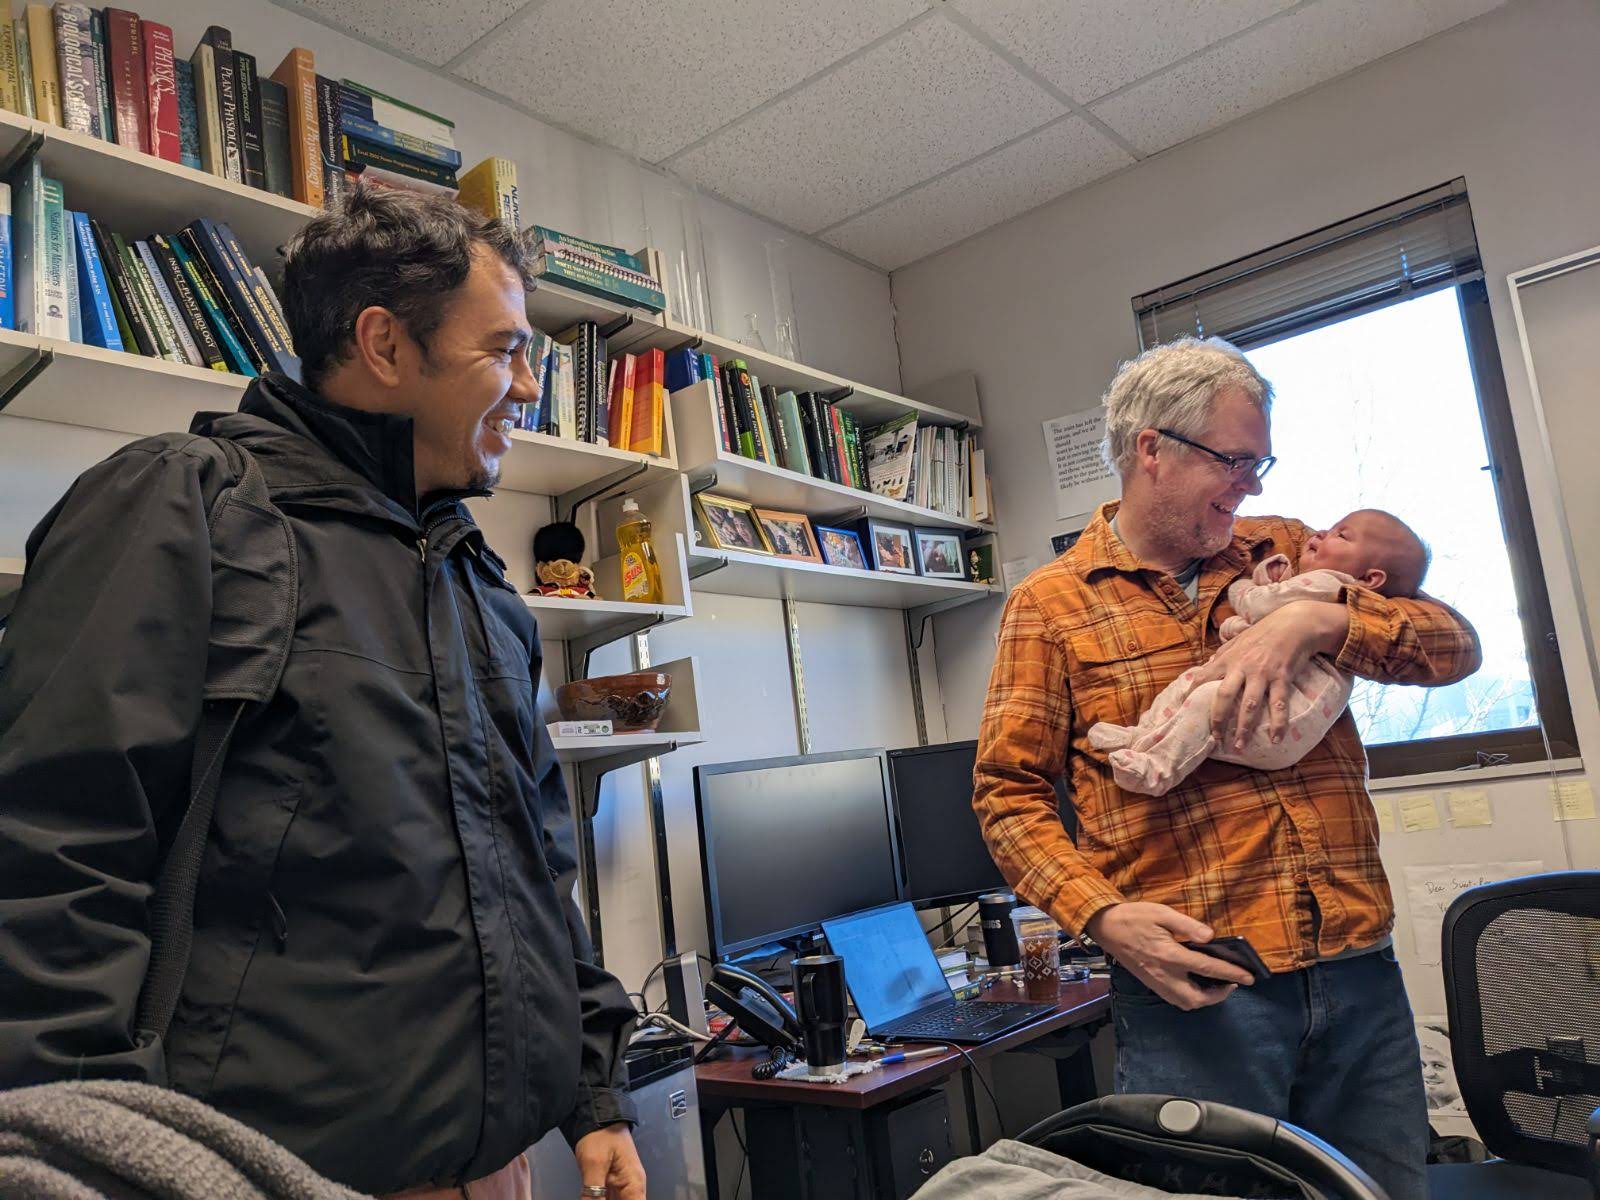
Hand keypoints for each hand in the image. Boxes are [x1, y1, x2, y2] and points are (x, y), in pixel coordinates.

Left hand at [574, 1123, 645, 1199]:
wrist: (596, 1115)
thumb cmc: (600, 1134)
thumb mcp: (594, 1164)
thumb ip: (593, 1192)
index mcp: (633, 1182)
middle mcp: (630, 1185)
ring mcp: (620, 1184)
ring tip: (592, 1199)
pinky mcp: (610, 1182)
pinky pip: (607, 1199)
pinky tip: (590, 1199)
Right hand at [1086, 901, 1254, 1010]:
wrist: (1106, 927)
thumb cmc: (1134, 917)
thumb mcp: (1162, 913)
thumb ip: (1188, 925)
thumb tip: (1211, 937)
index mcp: (1169, 955)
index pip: (1207, 969)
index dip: (1231, 974)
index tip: (1249, 977)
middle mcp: (1164, 974)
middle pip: (1197, 998)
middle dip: (1218, 996)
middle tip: (1231, 983)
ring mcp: (1156, 982)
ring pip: (1186, 1003)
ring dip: (1205, 999)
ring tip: (1216, 985)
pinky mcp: (1150, 983)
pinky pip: (1175, 999)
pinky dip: (1191, 998)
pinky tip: (1196, 984)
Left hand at [1192, 601, 1344, 750]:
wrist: (1293, 624)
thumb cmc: (1262, 634)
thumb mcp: (1236, 642)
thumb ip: (1221, 657)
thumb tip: (1205, 670)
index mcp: (1227, 659)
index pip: (1203, 678)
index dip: (1191, 694)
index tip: (1184, 711)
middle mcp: (1242, 667)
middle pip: (1224, 696)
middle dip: (1218, 719)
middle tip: (1216, 739)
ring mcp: (1262, 673)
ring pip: (1250, 705)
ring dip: (1244, 728)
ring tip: (1240, 746)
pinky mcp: (1282, 677)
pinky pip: (1279, 704)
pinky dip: (1278, 723)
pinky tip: (1275, 739)